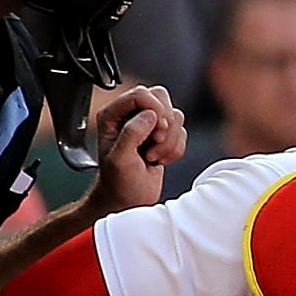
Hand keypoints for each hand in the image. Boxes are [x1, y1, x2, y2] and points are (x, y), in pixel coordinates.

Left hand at [85, 84, 183, 215]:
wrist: (128, 201)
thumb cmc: (118, 183)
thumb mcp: (120, 160)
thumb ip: (131, 134)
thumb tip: (150, 115)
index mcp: (112, 116)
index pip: (140, 94)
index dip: (155, 109)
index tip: (157, 132)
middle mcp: (129, 115)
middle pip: (160, 97)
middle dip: (165, 123)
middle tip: (156, 142)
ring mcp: (148, 125)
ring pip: (175, 115)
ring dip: (170, 140)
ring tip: (153, 156)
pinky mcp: (163, 135)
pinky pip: (182, 132)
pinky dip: (176, 149)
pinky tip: (160, 160)